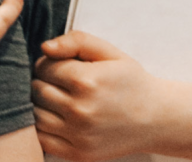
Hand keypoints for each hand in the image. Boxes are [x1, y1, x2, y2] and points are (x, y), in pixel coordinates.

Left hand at [32, 31, 157, 160]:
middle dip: (42, 81)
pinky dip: (42, 128)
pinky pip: (43, 140)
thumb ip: (76, 41)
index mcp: (86, 80)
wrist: (156, 119)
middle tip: (58, 81)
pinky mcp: (79, 154)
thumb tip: (45, 47)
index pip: (44, 67)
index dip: (48, 63)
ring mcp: (79, 135)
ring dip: (40, 104)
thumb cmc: (130, 81)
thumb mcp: (109, 52)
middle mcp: (80, 110)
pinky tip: (57, 118)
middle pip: (37, 90)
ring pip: (35, 115)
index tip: (59, 65)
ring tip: (58, 99)